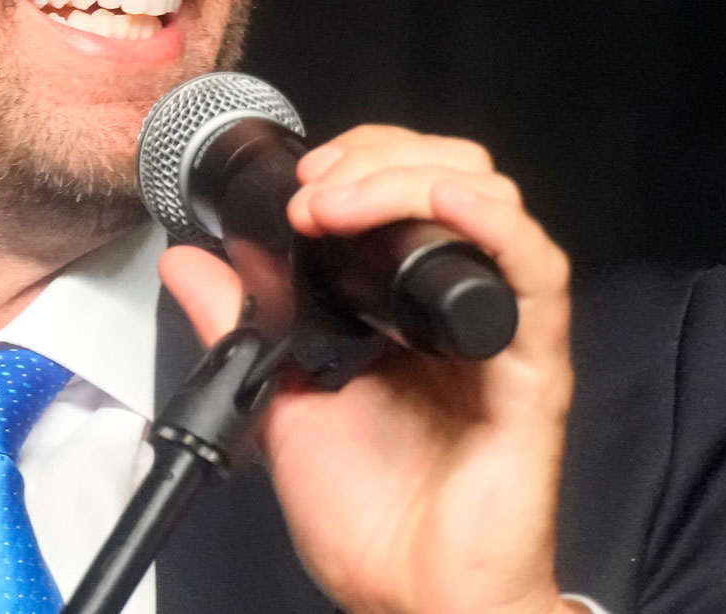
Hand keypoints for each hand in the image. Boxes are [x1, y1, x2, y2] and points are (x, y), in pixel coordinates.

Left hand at [158, 125, 576, 613]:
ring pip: (489, 201)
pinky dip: (491, 221)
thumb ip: (241, 326)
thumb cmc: (374, 517)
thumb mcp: (283, 401)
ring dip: (409, 178)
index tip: (299, 181)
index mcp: (408, 307)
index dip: (358, 161)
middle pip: (450, 174)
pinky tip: (443, 203)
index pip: (404, 188)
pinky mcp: (531, 364)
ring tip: (342, 201)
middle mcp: (459, 306)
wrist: (411, 595)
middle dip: (379, 155)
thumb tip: (190, 266)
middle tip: (316, 186)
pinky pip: (534, 272)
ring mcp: (498, 329)